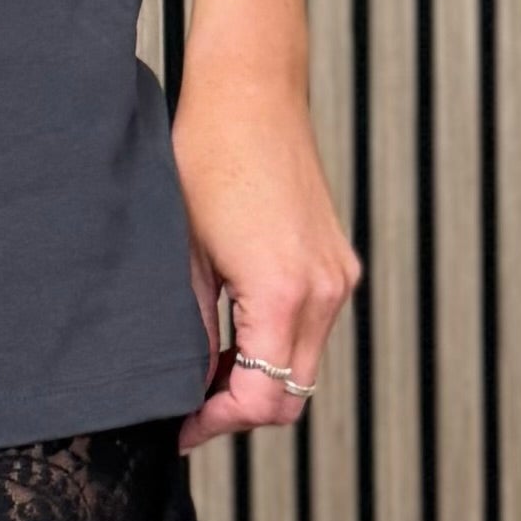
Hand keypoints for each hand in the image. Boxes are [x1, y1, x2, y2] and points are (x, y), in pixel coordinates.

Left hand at [168, 55, 362, 446]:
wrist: (250, 92)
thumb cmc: (205, 155)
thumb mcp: (183, 255)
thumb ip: (193, 330)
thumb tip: (191, 383)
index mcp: (282, 293)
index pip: (263, 400)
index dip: (217, 424)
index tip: (181, 427)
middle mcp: (324, 290)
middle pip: (292, 396)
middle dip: (240, 410)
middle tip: (190, 407)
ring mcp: (338, 276)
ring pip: (305, 366)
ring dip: (260, 378)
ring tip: (206, 368)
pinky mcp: (339, 262)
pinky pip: (314, 330)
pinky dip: (278, 345)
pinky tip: (235, 331)